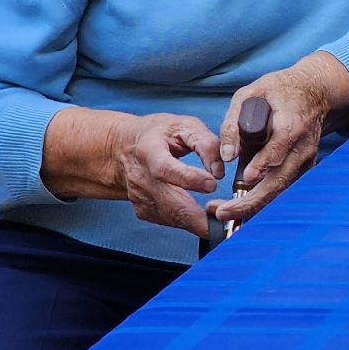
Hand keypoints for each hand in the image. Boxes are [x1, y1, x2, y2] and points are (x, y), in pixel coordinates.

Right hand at [112, 113, 224, 237]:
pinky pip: (168, 221)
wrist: (125, 148)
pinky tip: (203, 219)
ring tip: (220, 222)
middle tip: (223, 219)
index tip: (212, 184)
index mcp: (149, 150)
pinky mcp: (142, 210)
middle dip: (197, 217)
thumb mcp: (185, 125)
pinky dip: (187, 223)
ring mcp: (139, 196)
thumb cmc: (161, 134)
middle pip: (167, 202)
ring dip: (196, 223)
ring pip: (170, 216)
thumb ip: (206, 144)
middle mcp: (140, 176)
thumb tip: (219, 171)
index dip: (188, 179)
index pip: (165, 169)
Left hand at [206, 51, 348, 225]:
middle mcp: (303, 148)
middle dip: (250, 201)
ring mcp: (306, 162)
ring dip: (252, 206)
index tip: (245, 178)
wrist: (313, 93)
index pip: (279, 149)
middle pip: (280, 181)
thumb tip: (226, 156)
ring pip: (281, 192)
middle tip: (221, 212)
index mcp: (292, 125)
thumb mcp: (249, 94)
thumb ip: (233, 124)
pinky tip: (239, 207)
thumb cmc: (277, 92)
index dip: (263, 164)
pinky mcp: (303, 170)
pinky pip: (282, 190)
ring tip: (222, 212)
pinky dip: (262, 201)